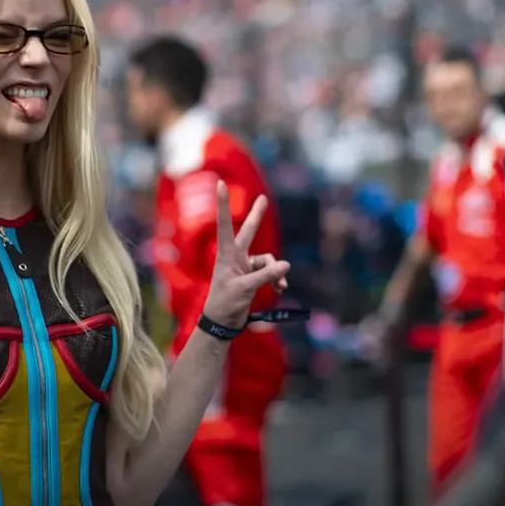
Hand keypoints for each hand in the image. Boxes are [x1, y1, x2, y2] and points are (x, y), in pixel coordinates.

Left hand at [201, 180, 290, 329]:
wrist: (222, 323)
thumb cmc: (225, 303)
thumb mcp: (244, 289)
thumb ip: (265, 276)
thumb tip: (285, 265)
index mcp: (226, 254)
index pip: (225, 224)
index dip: (223, 203)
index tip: (218, 182)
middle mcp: (235, 256)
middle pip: (250, 231)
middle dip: (258, 216)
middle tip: (263, 197)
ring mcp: (245, 266)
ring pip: (268, 260)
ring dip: (276, 273)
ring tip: (280, 288)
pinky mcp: (252, 277)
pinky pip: (271, 273)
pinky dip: (277, 280)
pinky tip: (280, 290)